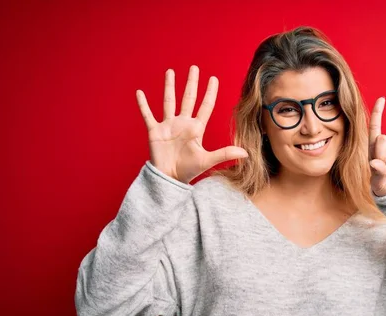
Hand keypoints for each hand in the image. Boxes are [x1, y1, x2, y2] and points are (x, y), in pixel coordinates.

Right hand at [136, 66, 247, 183]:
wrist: (170, 178)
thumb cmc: (189, 170)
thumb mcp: (207, 160)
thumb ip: (225, 154)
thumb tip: (246, 153)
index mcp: (196, 128)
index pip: (205, 106)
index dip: (210, 93)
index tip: (213, 79)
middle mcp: (183, 123)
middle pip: (188, 98)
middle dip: (192, 83)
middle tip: (194, 68)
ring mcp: (168, 126)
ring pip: (169, 101)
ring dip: (169, 86)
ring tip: (170, 71)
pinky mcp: (155, 131)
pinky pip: (148, 115)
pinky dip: (143, 104)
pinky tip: (139, 93)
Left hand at [368, 97, 385, 196]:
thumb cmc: (382, 187)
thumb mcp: (375, 182)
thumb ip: (376, 172)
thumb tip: (375, 163)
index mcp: (375, 150)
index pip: (375, 129)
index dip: (377, 113)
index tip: (382, 99)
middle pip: (383, 140)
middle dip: (381, 157)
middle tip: (383, 172)